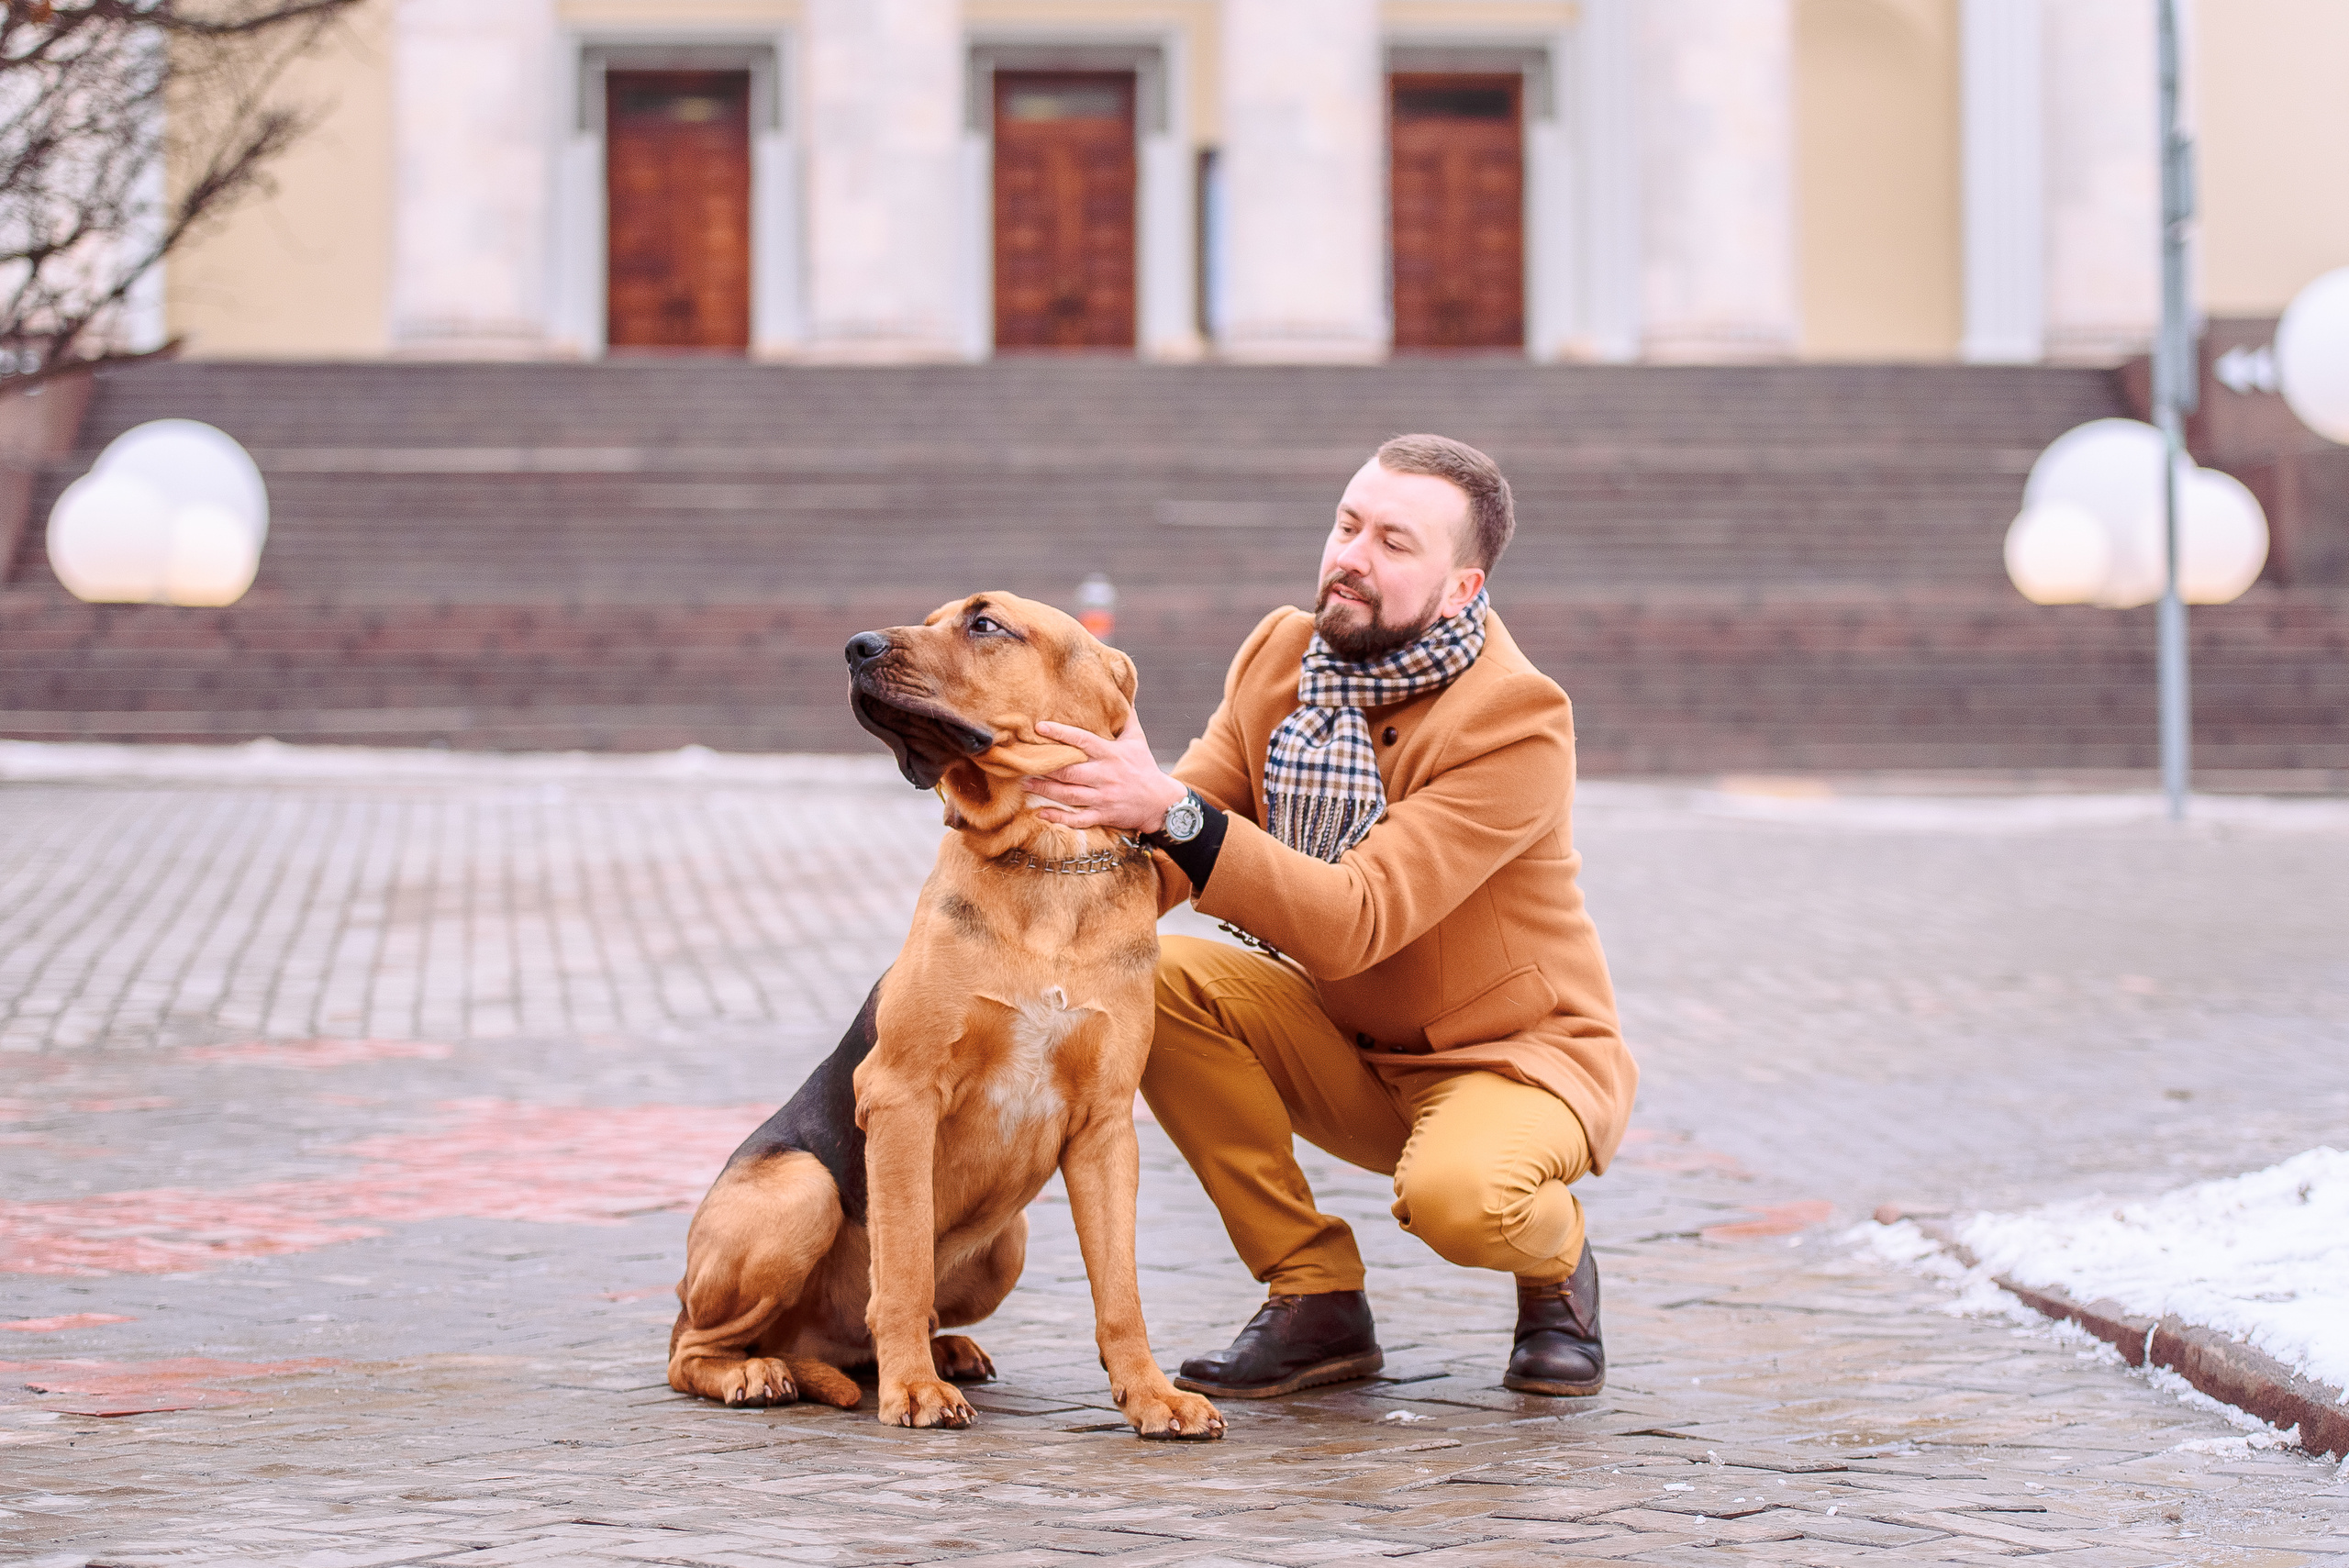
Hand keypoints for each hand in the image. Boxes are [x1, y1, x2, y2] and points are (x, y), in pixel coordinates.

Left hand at [1024, 715, 1186, 833]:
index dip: (1061, 734)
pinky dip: (1059, 817)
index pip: (1083, 741)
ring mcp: (1103, 797)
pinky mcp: (1103, 815)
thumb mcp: (1137, 740)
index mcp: (1111, 754)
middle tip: (1023, 762)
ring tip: (1025, 784)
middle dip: (1045, 768)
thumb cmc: (1145, 767)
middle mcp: (1104, 775)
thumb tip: (1122, 693)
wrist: (1162, 802)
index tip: (1040, 727)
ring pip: (1068, 795)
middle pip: (1069, 771)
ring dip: (1045, 790)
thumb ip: (1127, 718)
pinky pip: (1078, 818)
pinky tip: (1041, 813)